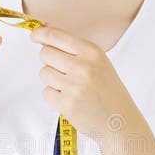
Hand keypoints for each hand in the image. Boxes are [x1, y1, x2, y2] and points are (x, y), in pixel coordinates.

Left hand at [29, 25, 136, 139]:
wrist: (119, 120)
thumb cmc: (107, 91)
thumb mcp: (99, 63)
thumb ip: (75, 50)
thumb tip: (46, 39)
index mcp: (92, 52)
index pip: (56, 36)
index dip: (40, 34)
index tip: (35, 36)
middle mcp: (83, 67)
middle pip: (45, 54)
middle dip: (48, 61)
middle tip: (60, 70)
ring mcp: (74, 86)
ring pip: (44, 73)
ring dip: (51, 80)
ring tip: (69, 87)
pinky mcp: (66, 104)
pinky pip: (46, 92)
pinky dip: (53, 96)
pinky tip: (69, 99)